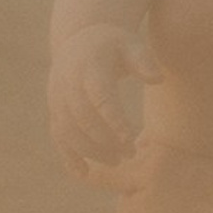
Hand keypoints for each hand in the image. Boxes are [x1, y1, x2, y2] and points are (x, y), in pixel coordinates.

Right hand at [47, 22, 160, 174]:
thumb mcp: (131, 43)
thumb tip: (158, 79)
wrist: (80, 38)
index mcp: (89, 67)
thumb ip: (143, 61)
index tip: (129, 138)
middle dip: (104, 140)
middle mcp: (68, 84)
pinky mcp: (54, 110)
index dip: (112, 119)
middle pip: (81, 118)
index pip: (99, 97)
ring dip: (89, 151)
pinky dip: (68, 156)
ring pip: (67, 131)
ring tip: (116, 161)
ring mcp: (57, 98)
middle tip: (128, 154)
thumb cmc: (113, 44)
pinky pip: (58, 136)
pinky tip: (83, 173)